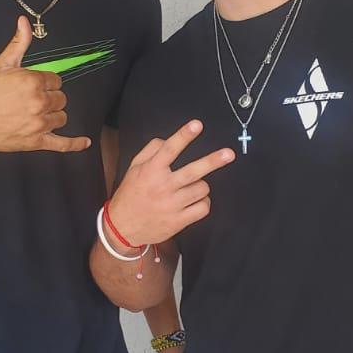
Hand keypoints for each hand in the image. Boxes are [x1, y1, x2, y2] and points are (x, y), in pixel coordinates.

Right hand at [0, 17, 90, 153]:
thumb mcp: (1, 64)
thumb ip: (18, 43)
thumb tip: (24, 21)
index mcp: (33, 81)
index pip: (56, 80)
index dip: (45, 82)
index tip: (32, 86)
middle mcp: (39, 103)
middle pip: (61, 98)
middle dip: (49, 97)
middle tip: (29, 100)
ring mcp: (39, 124)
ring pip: (61, 117)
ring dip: (52, 115)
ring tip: (35, 114)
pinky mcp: (36, 142)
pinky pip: (62, 144)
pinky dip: (75, 144)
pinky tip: (85, 142)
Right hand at [107, 120, 233, 247]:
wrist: (122, 227)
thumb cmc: (131, 193)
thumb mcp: (134, 167)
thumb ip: (152, 150)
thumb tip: (169, 139)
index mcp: (151, 171)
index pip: (169, 149)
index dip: (184, 135)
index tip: (197, 125)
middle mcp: (163, 186)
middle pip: (193, 171)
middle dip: (213, 161)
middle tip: (229, 154)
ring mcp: (172, 205)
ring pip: (202, 189)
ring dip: (201, 185)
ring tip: (192, 187)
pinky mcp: (179, 221)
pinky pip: (203, 208)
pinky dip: (203, 203)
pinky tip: (195, 201)